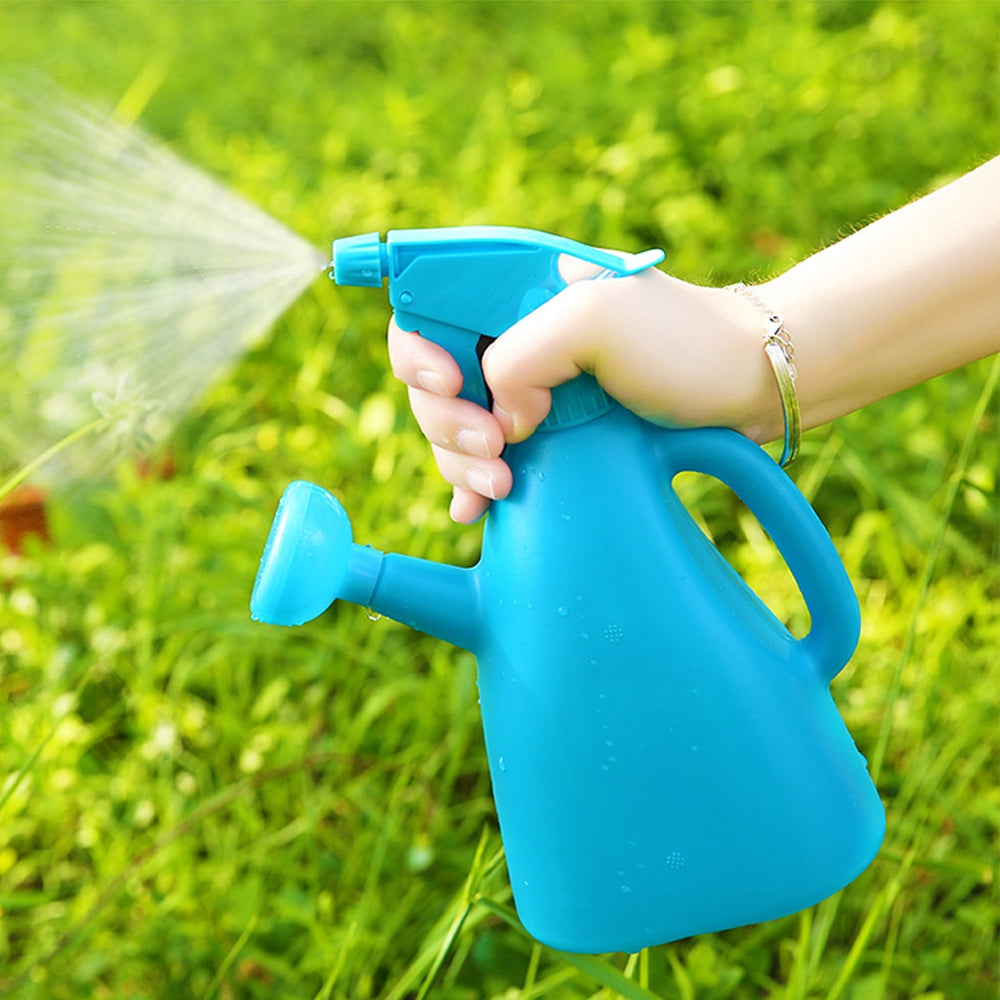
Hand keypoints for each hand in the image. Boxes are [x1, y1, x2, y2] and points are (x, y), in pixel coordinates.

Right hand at [389, 265, 776, 522]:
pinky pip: (487, 457)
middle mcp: (512, 336)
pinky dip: (473, 484)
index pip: (426, 310)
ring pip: (454, 427)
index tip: (455, 385)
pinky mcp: (548, 430)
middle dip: (446, 421)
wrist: (748, 386)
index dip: (419, 353)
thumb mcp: (596, 322)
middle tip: (495, 449)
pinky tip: (475, 508)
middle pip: (431, 380)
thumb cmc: (684, 342)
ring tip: (501, 485)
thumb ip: (521, 357)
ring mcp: (530, 387)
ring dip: (461, 462)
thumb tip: (498, 417)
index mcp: (512, 290)